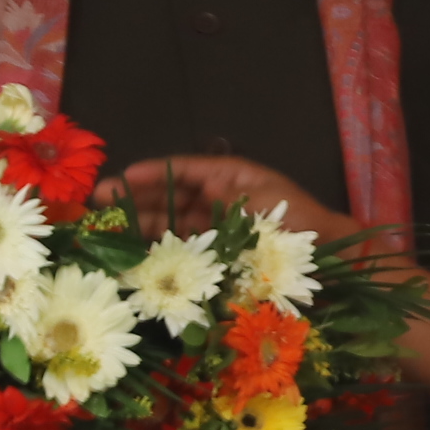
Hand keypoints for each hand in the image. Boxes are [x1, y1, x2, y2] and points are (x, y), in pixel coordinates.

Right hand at [121, 155, 340, 242]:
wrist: (328, 259)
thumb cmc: (297, 219)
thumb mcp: (258, 194)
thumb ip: (218, 190)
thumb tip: (183, 191)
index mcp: (230, 177)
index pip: (184, 171)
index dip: (153, 173)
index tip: (124, 177)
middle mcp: (220, 202)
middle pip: (171, 197)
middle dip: (137, 199)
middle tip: (101, 202)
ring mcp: (218, 231)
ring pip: (172, 225)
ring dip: (141, 225)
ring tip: (109, 229)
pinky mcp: (219, 258)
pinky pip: (184, 251)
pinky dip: (161, 253)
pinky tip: (135, 255)